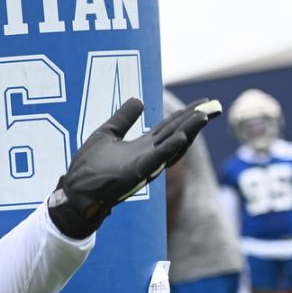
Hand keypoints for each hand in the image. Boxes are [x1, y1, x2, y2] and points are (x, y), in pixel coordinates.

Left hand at [47, 97, 221, 238]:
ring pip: (172, 145)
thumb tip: (139, 100)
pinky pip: (157, 159)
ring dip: (189, 131)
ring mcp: (145, 164)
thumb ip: (124, 118)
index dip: (187, 114)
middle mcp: (148, 155)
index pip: (170, 126)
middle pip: (177, 133)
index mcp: (143, 146)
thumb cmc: (89, 167)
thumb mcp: (107, 134)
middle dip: (195, 120)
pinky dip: (170, 148)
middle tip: (215, 105)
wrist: (76, 192)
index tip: (205, 102)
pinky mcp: (137, 172)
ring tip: (205, 115)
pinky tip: (183, 136)